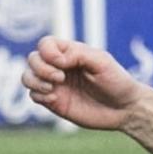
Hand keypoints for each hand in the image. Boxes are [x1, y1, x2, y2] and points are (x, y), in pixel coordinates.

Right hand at [21, 37, 142, 129]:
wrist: (125, 109)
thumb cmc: (117, 81)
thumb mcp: (102, 61)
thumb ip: (78, 54)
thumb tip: (56, 60)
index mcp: (70, 53)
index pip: (45, 44)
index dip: (48, 52)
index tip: (63, 63)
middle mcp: (60, 68)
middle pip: (32, 59)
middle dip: (41, 68)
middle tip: (60, 78)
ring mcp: (56, 85)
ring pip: (28, 77)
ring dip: (35, 81)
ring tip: (53, 89)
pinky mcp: (55, 102)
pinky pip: (34, 96)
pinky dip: (39, 95)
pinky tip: (55, 99)